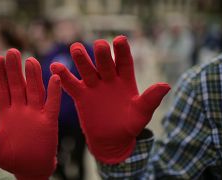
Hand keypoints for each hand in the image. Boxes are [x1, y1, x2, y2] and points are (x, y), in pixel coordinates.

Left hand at [0, 49, 60, 178]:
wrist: (32, 169)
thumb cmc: (12, 159)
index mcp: (6, 114)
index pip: (0, 90)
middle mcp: (21, 110)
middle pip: (17, 86)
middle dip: (14, 69)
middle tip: (11, 51)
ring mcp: (36, 114)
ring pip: (35, 91)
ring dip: (33, 77)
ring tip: (30, 60)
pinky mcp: (50, 121)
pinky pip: (53, 104)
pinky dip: (54, 93)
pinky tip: (54, 79)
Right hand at [51, 35, 169, 163]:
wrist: (112, 140)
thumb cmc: (130, 126)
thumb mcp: (142, 114)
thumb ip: (151, 99)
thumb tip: (166, 85)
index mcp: (125, 80)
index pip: (124, 62)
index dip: (122, 51)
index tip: (120, 39)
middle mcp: (109, 79)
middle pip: (104, 63)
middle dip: (102, 54)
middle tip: (99, 45)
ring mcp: (94, 86)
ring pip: (87, 69)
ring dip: (81, 59)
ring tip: (76, 47)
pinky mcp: (81, 96)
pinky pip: (71, 85)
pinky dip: (63, 77)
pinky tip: (55, 67)